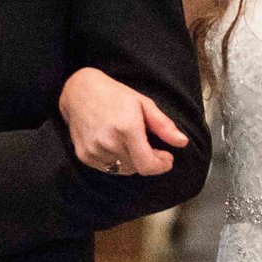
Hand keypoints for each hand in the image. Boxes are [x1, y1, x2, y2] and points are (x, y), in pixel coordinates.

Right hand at [61, 66, 189, 175]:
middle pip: (137, 168)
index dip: (160, 166)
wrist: (79, 91)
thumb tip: (182, 142)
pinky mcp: (84, 155)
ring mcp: (94, 150)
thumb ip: (163, 125)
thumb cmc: (114, 95)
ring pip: (122, 169)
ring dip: (132, 161)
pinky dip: (116, 161)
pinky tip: (114, 144)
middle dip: (148, 159)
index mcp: (126, 128)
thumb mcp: (143, 103)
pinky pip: (107, 168)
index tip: (167, 159)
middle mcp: (109, 142)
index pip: (147, 165)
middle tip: (149, 145)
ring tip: (129, 142)